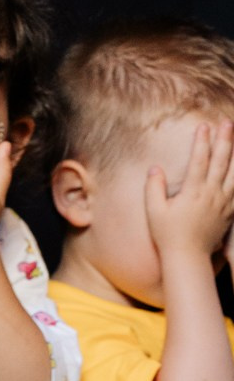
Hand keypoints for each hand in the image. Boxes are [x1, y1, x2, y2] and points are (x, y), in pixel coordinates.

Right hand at [144, 120, 233, 262]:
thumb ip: (154, 188)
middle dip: (224, 140)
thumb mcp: (154, 212)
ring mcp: (223, 203)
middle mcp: (211, 195)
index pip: (199, 161)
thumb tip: (154, 168)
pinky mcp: (229, 212)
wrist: (188, 257)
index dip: (201, 142)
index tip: (203, 126)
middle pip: (221, 162)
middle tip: (227, 123)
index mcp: (193, 192)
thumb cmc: (168, 235)